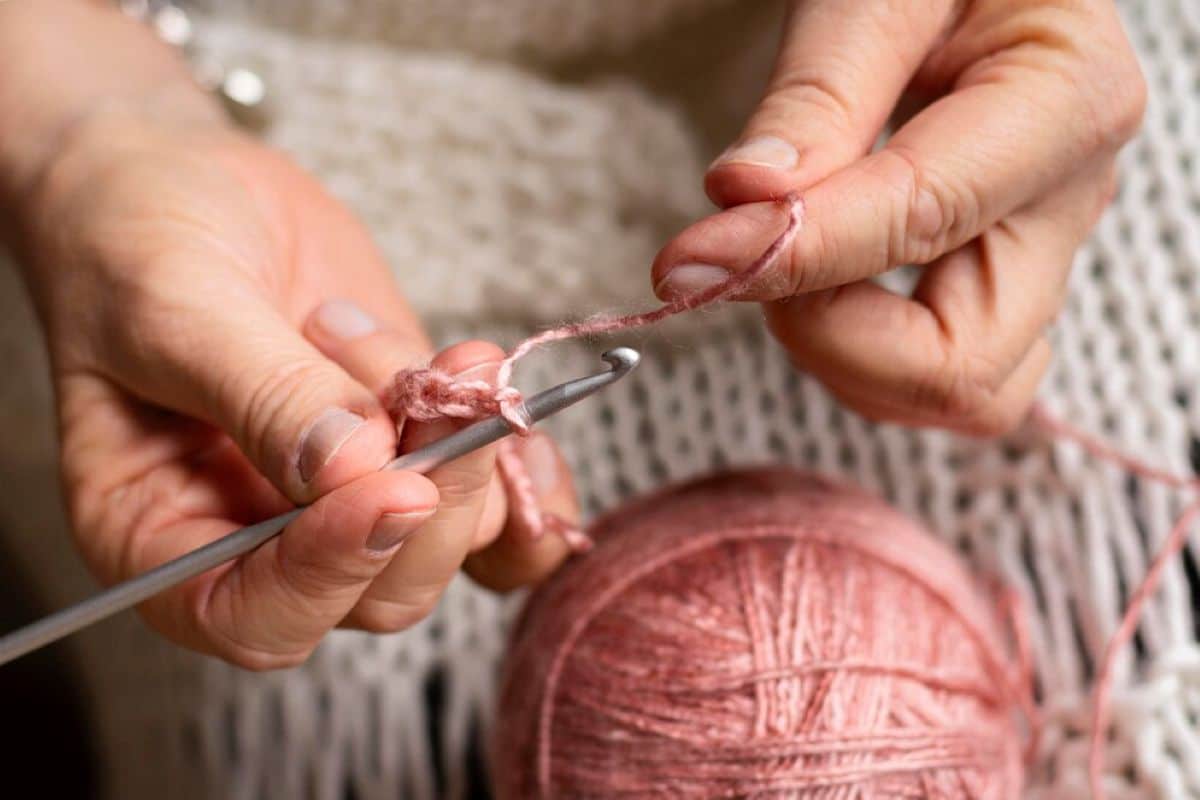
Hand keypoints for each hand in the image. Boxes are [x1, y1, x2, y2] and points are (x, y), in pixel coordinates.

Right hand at [12, 110, 576, 668]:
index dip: (328, 573)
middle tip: (440, 391)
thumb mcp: (173, 306)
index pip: (253, 617)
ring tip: (440, 353)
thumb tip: (356, 469)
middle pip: (377, 592)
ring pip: (446, 541)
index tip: (389, 488)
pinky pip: (489, 504)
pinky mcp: (410, 448)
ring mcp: (347, 495)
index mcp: (161, 533)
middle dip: (429, 500)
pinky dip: (524, 473)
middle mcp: (261, 537)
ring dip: (468, 451)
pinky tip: (511, 406)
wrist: (185, 183)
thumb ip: (263, 393)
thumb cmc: (133, 242)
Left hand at [653, 0, 1145, 434]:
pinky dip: (860, 351)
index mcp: (1065, 103)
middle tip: (751, 258)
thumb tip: (746, 198)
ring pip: (956, 393)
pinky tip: (816, 279)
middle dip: (828, 337)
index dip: (792, 254)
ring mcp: (1037, 252)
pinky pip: (938, 369)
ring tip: (786, 255)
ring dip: (844, 355)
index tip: (686, 262)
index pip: (920, 220)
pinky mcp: (998, 277)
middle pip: (959, 366)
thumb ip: (820, 92)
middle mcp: (1067, 201)